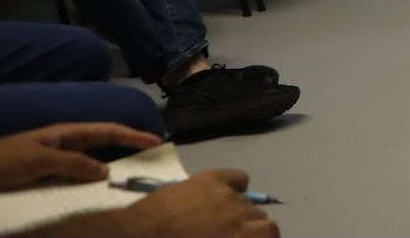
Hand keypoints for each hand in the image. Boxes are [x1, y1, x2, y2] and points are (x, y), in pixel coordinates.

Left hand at [0, 123, 160, 191]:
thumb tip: (105, 170)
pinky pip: (77, 174)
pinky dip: (92, 177)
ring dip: (111, 164)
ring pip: (91, 159)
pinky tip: (97, 187)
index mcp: (66, 133)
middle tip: (150, 155)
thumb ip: (73, 164)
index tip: (156, 140)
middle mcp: (65, 143)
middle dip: (128, 145)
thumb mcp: (39, 160)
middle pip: (104, 142)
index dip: (132, 134)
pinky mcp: (48, 173)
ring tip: (131, 172)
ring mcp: (57, 158)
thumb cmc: (5, 160)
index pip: (107, 130)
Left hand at [112, 170, 278, 237]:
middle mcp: (241, 214)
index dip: (266, 236)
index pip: (271, 232)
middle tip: (229, 234)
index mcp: (241, 236)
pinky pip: (239, 177)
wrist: (137, 235)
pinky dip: (236, 186)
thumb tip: (237, 234)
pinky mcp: (211, 179)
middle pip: (260, 217)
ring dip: (238, 211)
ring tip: (217, 219)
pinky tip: (222, 195)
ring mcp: (227, 195)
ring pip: (247, 201)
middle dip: (249, 227)